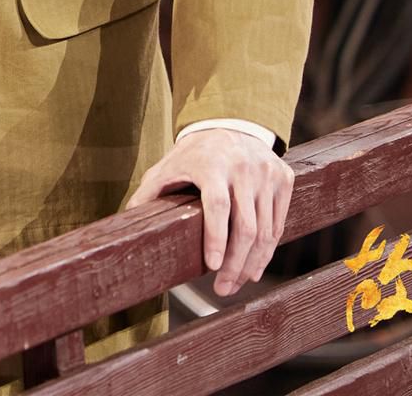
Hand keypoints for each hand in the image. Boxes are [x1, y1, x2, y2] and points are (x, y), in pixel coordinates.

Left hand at [127, 128, 293, 298]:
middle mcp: (244, 169)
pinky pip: (278, 223)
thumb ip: (150, 192)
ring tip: (236, 283)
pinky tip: (254, 267)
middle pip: (246, 226)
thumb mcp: (168, 166)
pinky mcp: (284, 179)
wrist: (234, 122)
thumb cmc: (195, 153)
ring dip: (252, 263)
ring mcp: (268, 174)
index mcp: (212, 165)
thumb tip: (127, 219)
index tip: (211, 267)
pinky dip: (268, 250)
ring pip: (266, 230)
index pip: (218, 205)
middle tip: (222, 289)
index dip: (215, 238)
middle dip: (235, 264)